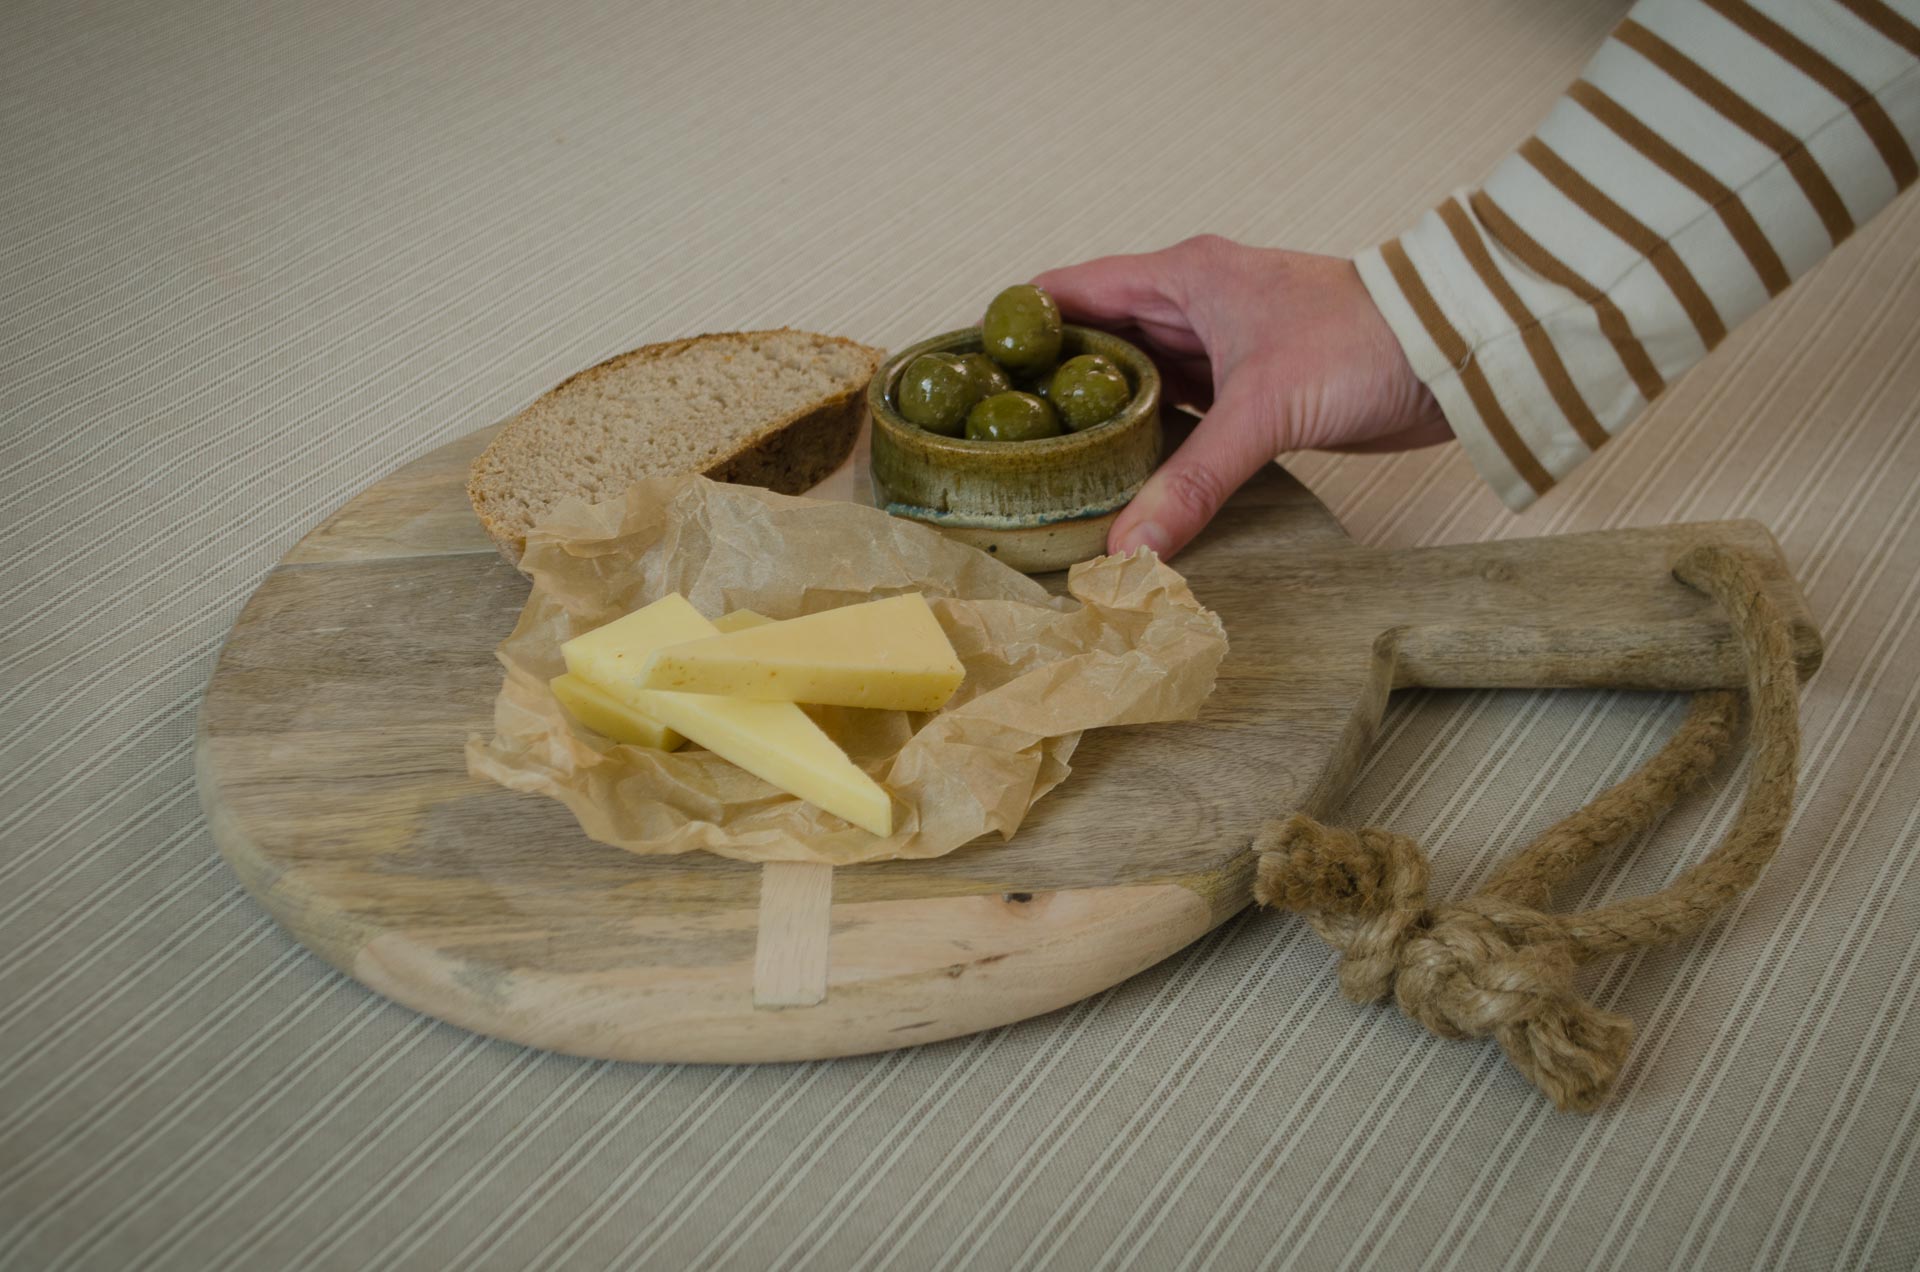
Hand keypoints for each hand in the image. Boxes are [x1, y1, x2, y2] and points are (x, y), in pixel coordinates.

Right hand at [1031, 235, 1450, 558]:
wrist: (1457, 353)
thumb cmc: (1366, 342)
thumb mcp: (1263, 411)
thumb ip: (1191, 482)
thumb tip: (1129, 552)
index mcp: (1179, 278)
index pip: (1066, 293)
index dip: (1013, 332)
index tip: (968, 383)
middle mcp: (1191, 308)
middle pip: (1091, 348)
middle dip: (1049, 395)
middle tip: (999, 451)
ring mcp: (1220, 351)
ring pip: (1136, 389)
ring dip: (1101, 429)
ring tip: (1047, 481)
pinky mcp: (1251, 393)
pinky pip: (1180, 423)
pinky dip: (1152, 451)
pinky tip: (1123, 491)